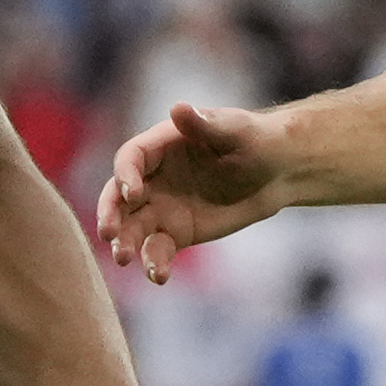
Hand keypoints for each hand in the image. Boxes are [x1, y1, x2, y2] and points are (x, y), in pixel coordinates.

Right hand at [94, 101, 291, 284]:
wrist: (277, 172)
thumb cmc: (255, 140)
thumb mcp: (234, 130)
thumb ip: (203, 125)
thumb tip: (178, 109)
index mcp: (161, 146)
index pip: (131, 159)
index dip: (126, 175)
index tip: (133, 194)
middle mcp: (153, 178)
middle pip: (118, 196)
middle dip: (110, 214)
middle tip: (108, 233)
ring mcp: (161, 208)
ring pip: (132, 227)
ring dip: (124, 243)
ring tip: (123, 258)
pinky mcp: (175, 233)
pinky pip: (157, 249)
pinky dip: (154, 263)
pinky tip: (159, 276)